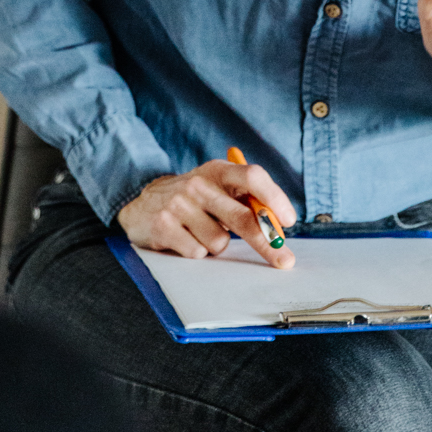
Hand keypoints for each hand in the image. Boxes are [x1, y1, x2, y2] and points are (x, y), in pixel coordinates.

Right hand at [117, 159, 296, 267]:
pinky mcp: (164, 226)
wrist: (142, 202)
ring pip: (220, 243)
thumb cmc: (194, 199)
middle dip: (268, 243)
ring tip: (201, 232)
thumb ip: (244, 200)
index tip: (289, 221)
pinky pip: (198, 253)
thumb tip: (278, 226)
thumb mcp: (217, 188)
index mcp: (217, 171)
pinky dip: (197, 252)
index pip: (253, 176)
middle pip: (243, 217)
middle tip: (284, 261)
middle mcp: (198, 184)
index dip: (275, 198)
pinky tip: (185, 238)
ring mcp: (179, 205)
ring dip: (216, 245)